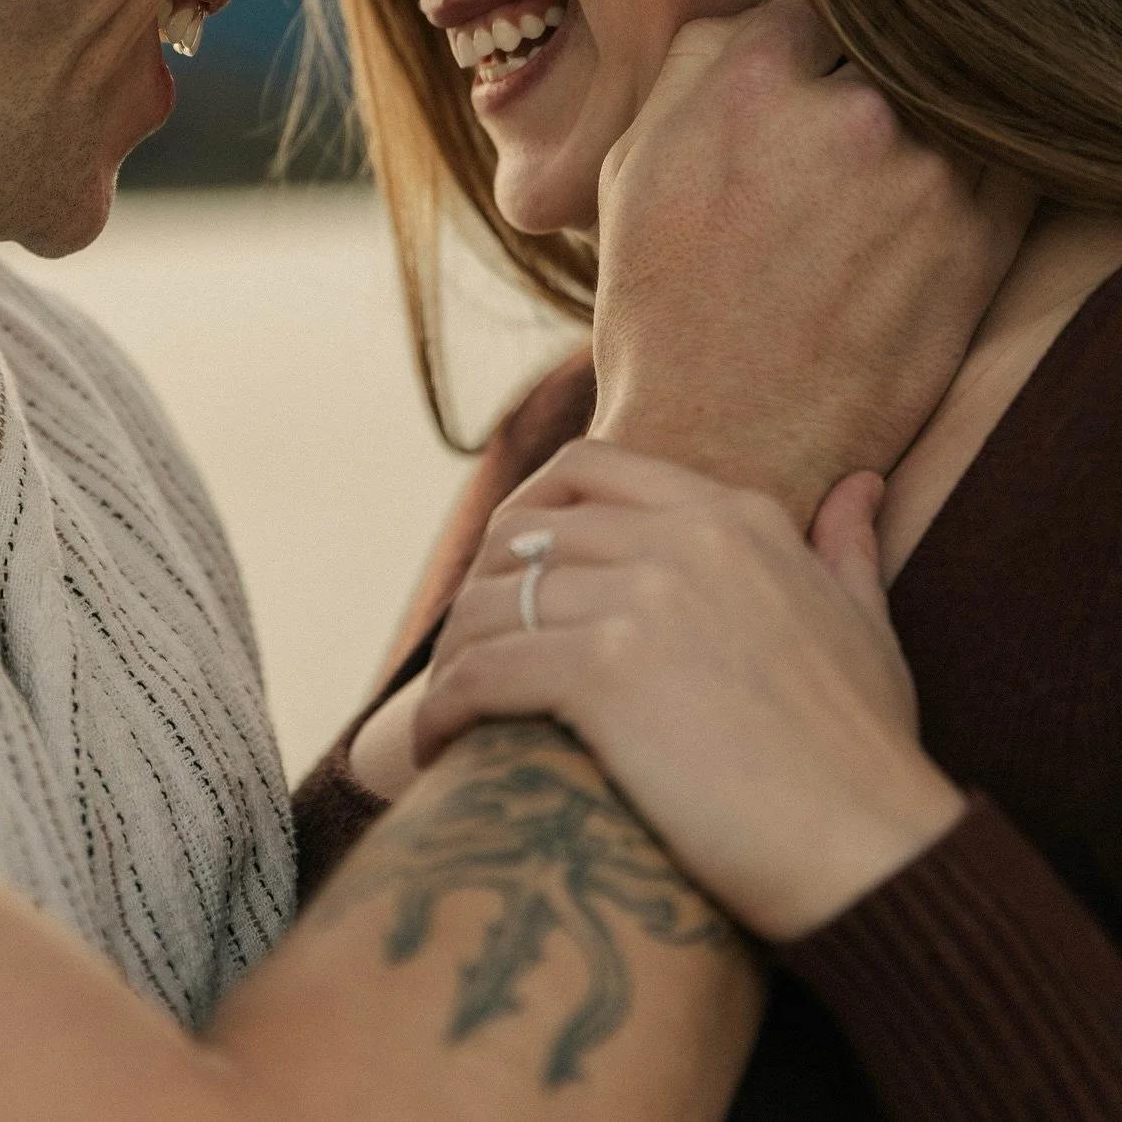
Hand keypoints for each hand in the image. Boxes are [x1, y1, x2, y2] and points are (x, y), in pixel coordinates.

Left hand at [413, 440, 966, 941]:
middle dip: (481, 587)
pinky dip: (445, 709)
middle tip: (470, 648)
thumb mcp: (866, 626)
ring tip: (451, 704)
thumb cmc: (868, 754)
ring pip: (492, 601)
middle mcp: (684, 536)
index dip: (526, 512)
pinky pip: (482, 670)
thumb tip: (859, 482)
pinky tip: (439, 745)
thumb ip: (847, 546)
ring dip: (455, 654)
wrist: (877, 851)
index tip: (506, 570)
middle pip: (523, 530)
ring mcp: (643, 599)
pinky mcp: (606, 673)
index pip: (587, 467)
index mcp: (735, 514)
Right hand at [591, 0, 1032, 522]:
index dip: (814, 28)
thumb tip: (762, 10)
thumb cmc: (665, 306)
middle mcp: (843, 114)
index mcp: (746, 86)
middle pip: (885, 34)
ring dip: (928, 111)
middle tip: (850, 122)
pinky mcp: (981, 237)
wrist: (724, 443)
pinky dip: (983, 156)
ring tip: (884, 171)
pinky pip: (1007, 156)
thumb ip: (695, 67)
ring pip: (947, 90)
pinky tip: (936, 193)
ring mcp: (923, 174)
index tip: (818, 56)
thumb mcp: (633, 169)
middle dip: (870, 68)